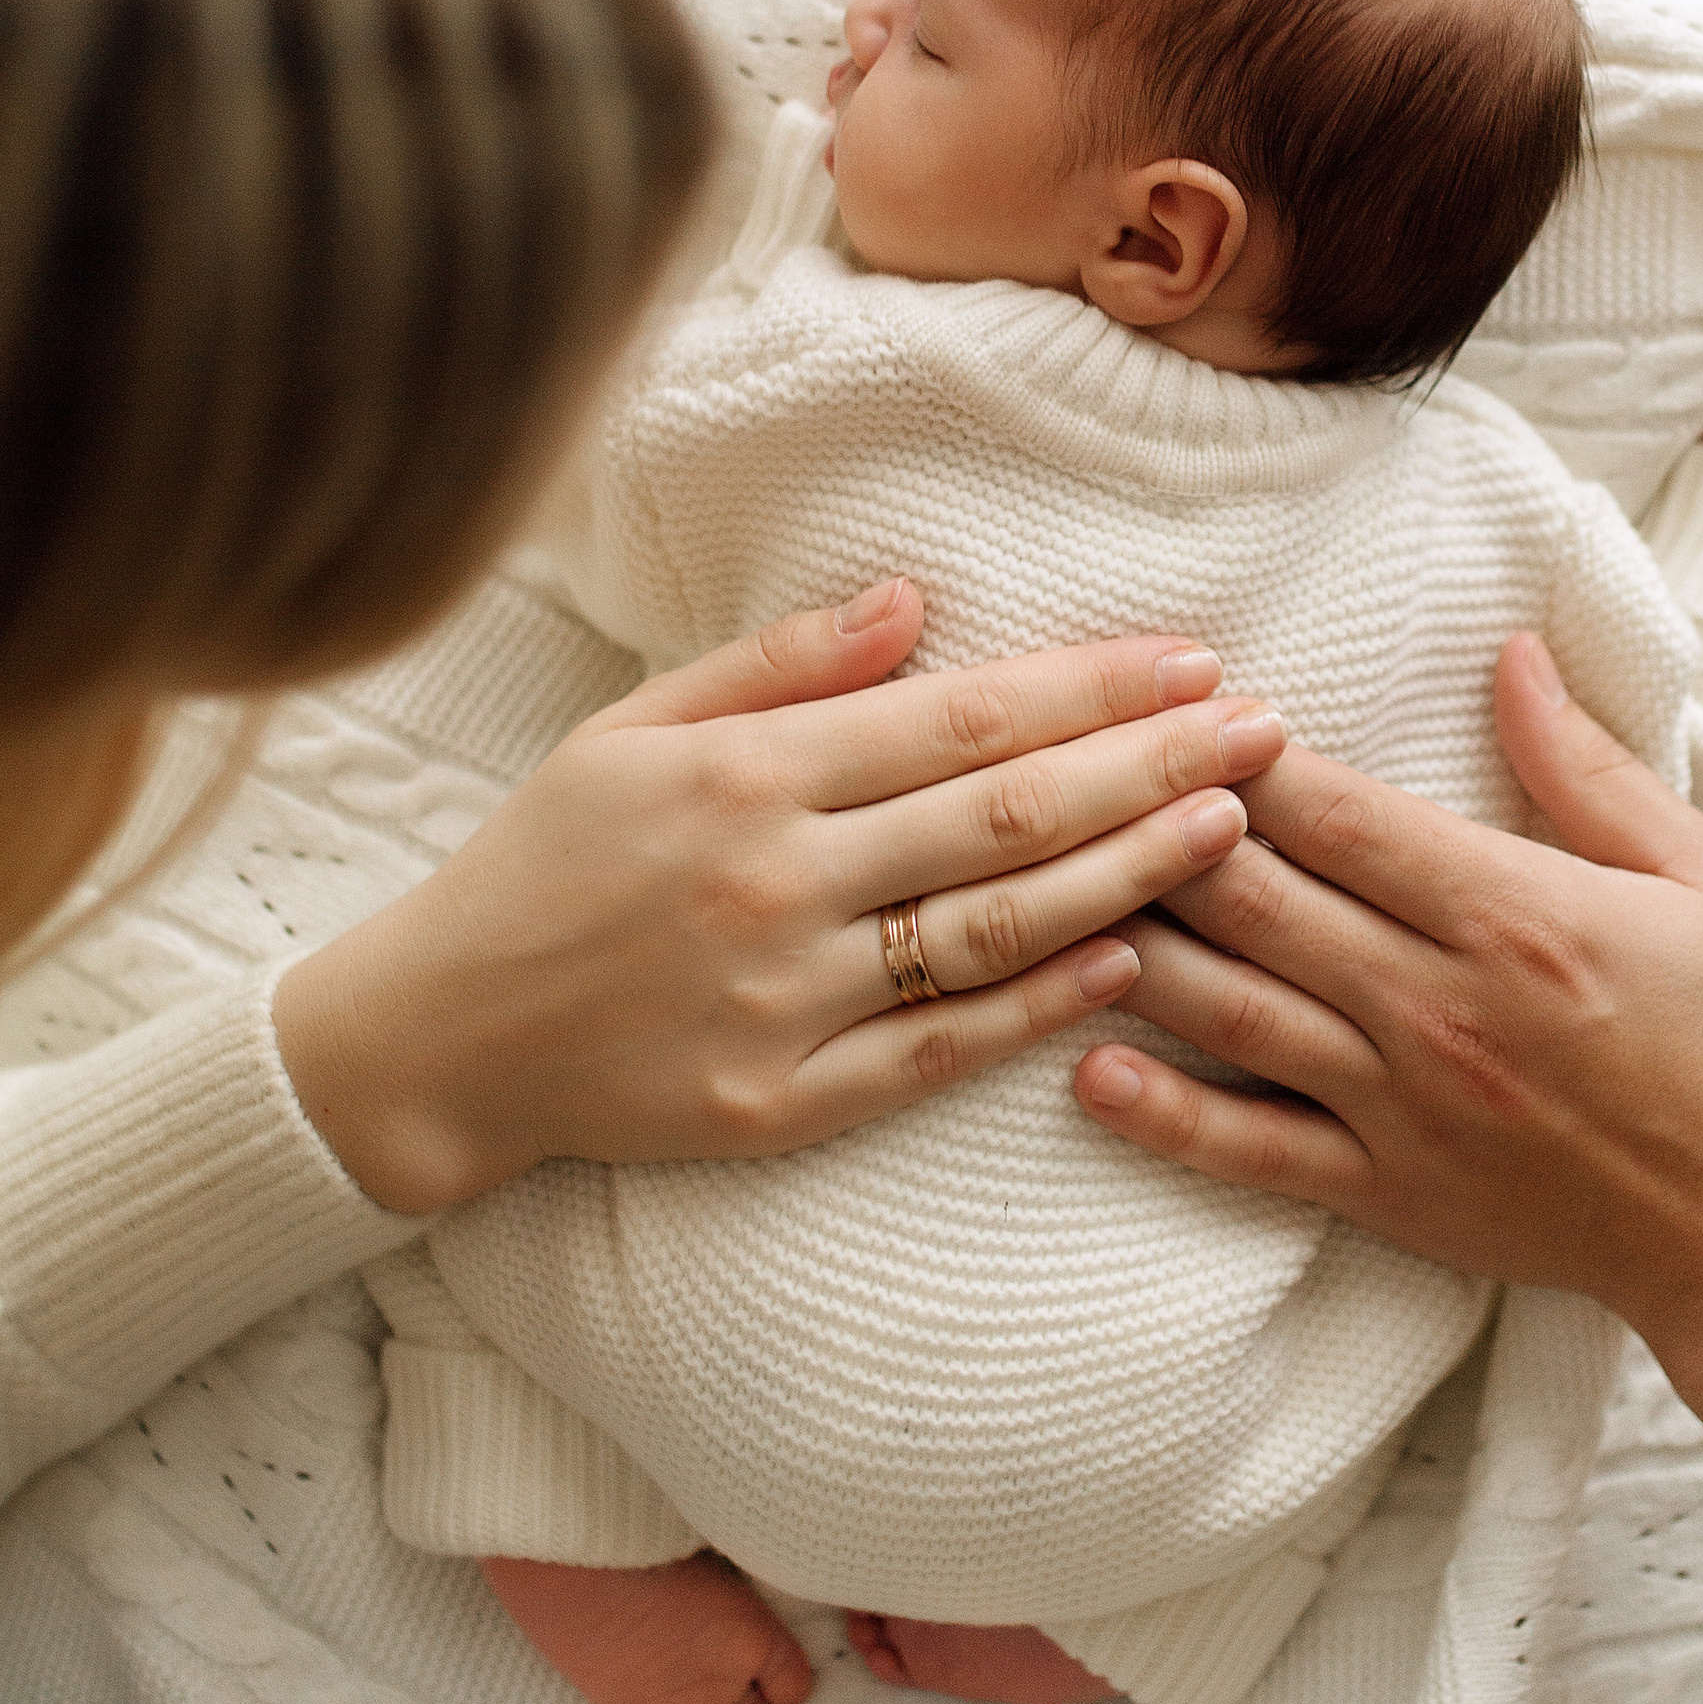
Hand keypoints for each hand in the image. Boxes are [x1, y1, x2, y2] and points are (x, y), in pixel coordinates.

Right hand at [276, 580, 1281, 1216]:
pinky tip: (1131, 958)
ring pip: (995, 931)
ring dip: (1131, 875)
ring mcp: (782, 1002)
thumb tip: (917, 598)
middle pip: (1006, 816)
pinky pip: (938, 1048)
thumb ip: (779, 667)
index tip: (1194, 659)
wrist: (436, 1038)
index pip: (960, 720)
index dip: (1091, 688)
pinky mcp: (781, 1105)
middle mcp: (774, 883)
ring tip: (1236, 829)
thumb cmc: (543, 860)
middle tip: (1266, 729)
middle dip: (1153, 766)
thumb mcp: (633, 727)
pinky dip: (1042, 1005)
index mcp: (744, 776)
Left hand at [1074, 631, 1702, 1521]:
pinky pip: (1248, 1150)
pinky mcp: (1384, 1192)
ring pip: (1228, 1010)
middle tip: (1091, 771)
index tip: (1189, 701)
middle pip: (1257, 896)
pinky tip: (1085, 1067)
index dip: (1250, 754)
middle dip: (1163, 826)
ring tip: (1052, 891)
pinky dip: (1161, 1114)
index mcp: (1515, 915)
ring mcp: (1400, 1107)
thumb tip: (1512, 656)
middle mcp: (1438, 1006)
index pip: (1344, 815)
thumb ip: (1591, 770)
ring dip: (1134, 944)